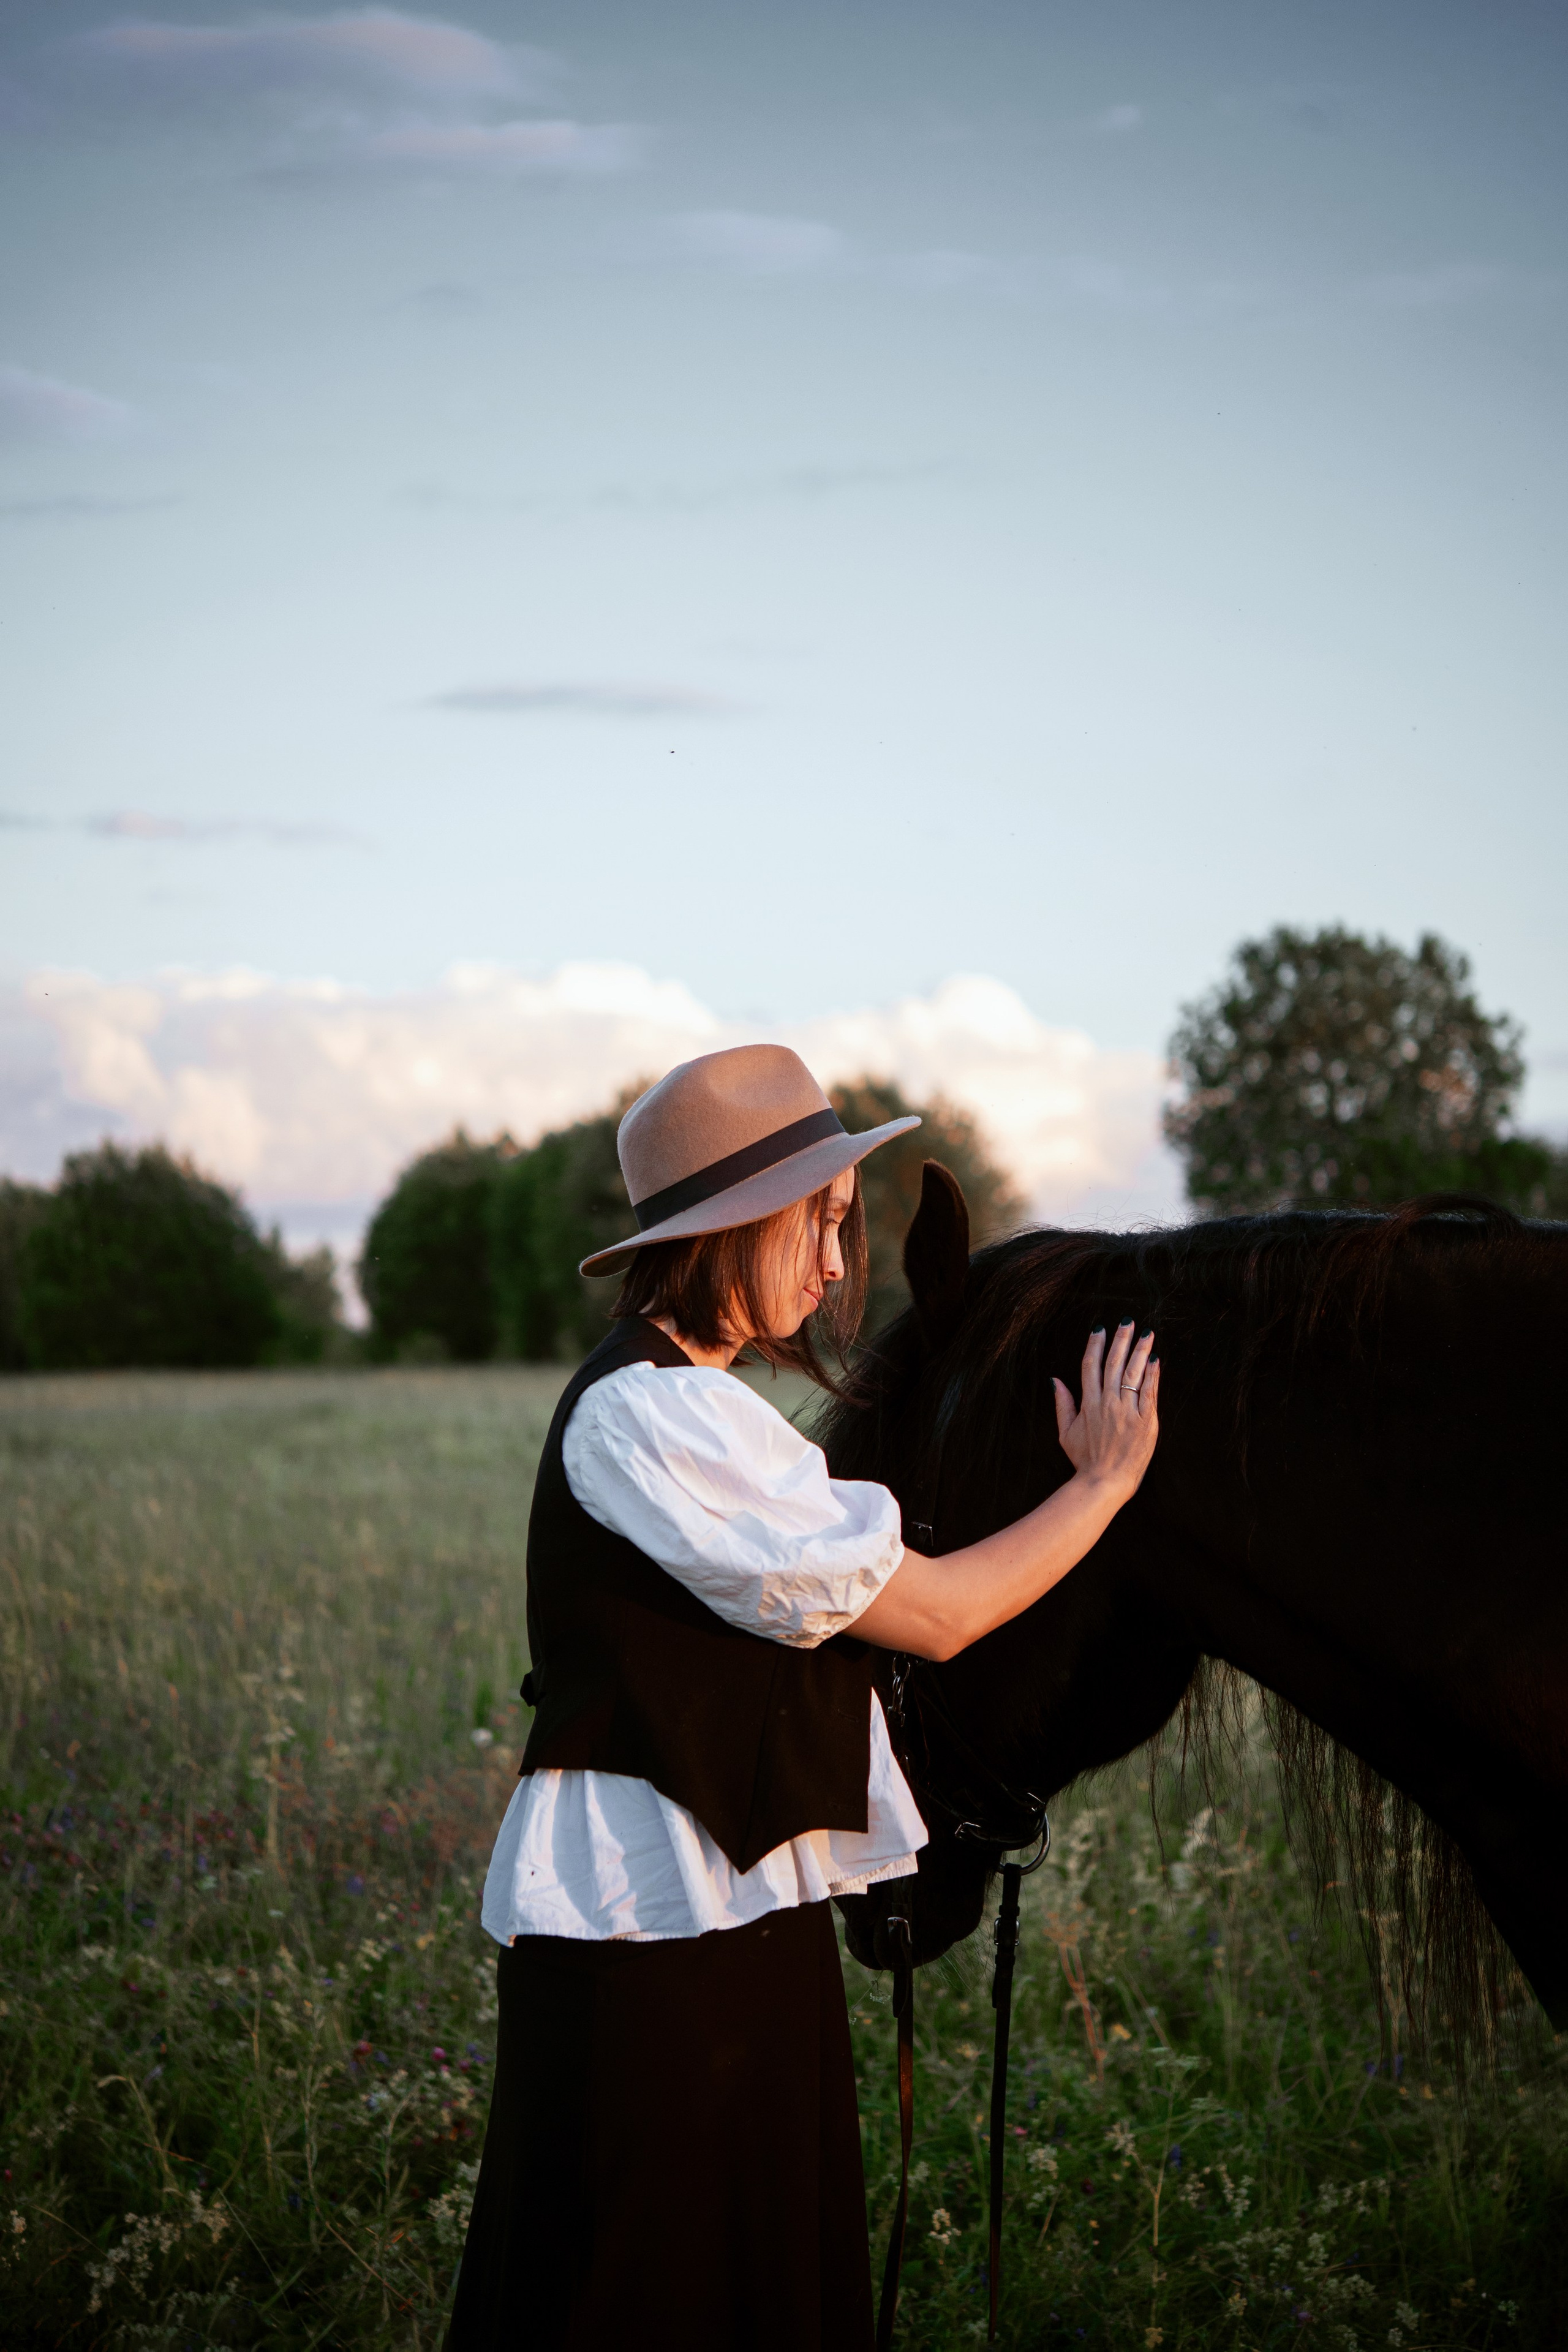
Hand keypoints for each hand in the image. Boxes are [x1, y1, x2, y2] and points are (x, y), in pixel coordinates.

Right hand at [1053, 1321, 1159, 1498]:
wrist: (1105, 1482)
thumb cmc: (1085, 1460)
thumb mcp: (1066, 1433)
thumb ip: (1062, 1404)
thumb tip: (1055, 1380)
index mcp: (1088, 1404)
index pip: (1091, 1366)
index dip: (1095, 1346)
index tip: (1100, 1329)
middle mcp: (1108, 1403)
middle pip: (1114, 1364)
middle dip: (1121, 1340)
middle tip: (1127, 1322)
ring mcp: (1127, 1411)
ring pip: (1133, 1373)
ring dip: (1140, 1351)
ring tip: (1147, 1333)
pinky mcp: (1146, 1422)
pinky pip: (1149, 1393)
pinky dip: (1153, 1375)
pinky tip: (1156, 1360)